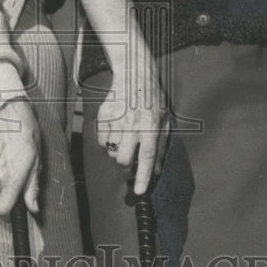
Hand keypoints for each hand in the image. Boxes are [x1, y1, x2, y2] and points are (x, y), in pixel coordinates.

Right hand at [0, 98, 40, 217]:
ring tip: (13, 160)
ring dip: (3, 179)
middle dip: (10, 191)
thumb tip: (32, 209)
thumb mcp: (36, 163)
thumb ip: (32, 189)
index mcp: (10, 179)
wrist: (8, 114)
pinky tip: (4, 155)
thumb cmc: (27, 136)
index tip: (16, 209)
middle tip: (21, 174)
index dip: (9, 213)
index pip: (1, 211)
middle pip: (0, 198)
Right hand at [96, 60, 168, 195]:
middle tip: (130, 165)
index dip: (143, 176)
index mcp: (150, 126)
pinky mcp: (103, 116)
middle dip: (126, 168)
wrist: (134, 75)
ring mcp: (116, 120)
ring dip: (117, 154)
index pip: (147, 156)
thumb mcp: (164, 121)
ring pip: (111, 152)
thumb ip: (161, 147)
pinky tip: (115, 134)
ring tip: (124, 144)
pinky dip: (107, 143)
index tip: (138, 192)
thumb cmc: (152, 99)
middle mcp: (132, 124)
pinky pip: (101, 140)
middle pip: (123, 159)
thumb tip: (157, 171)